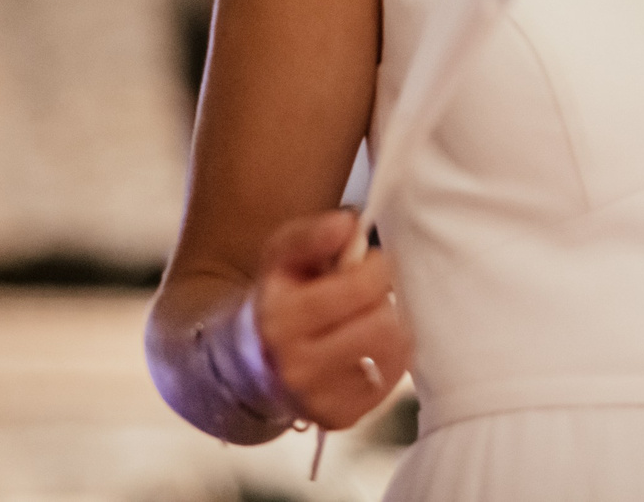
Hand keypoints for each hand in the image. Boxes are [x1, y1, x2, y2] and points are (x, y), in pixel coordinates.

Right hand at [252, 211, 409, 429]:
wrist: (250, 357)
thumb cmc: (279, 296)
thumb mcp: (283, 253)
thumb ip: (313, 233)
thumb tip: (348, 224)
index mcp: (279, 319)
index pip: (359, 288)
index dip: (378, 266)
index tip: (372, 262)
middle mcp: (295, 366)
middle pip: (380, 324)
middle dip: (385, 298)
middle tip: (373, 292)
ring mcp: (316, 399)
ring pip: (391, 354)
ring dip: (392, 327)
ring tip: (372, 316)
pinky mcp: (337, 418)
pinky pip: (390, 382)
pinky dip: (390, 358)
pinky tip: (370, 345)